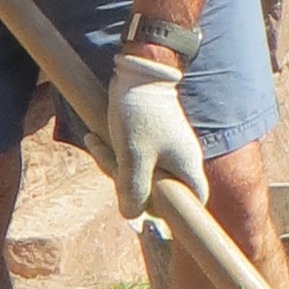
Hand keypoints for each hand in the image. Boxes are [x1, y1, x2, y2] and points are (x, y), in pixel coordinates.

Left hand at [110, 48, 207, 218]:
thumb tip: (131, 215)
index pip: (195, 199)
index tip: (150, 205)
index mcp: (187, 165)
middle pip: (159, 189)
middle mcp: (181, 159)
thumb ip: (134, 189)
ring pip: (142, 172)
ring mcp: (167, 148)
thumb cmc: (140, 114)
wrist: (136, 72)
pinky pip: (133, 157)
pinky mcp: (151, 138)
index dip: (176, 210)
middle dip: (130, 184)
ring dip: (116, 166)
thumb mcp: (133, 156)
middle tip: (113, 168)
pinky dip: (115, 153)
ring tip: (97, 145)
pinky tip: (94, 139)